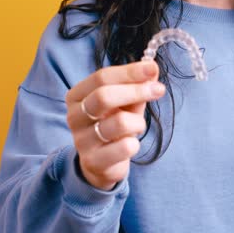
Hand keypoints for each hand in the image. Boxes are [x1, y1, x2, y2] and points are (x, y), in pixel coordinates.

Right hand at [65, 60, 164, 189]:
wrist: (102, 164)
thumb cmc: (113, 125)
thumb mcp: (124, 103)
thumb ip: (137, 86)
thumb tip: (152, 68)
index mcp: (77, 96)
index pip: (101, 77)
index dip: (129, 72)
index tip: (152, 68)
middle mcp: (74, 116)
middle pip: (104, 96)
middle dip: (136, 90)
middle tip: (159, 89)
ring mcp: (81, 140)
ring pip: (119, 122)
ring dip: (138, 122)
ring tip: (138, 126)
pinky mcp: (93, 161)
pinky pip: (124, 147)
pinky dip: (135, 144)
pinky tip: (130, 145)